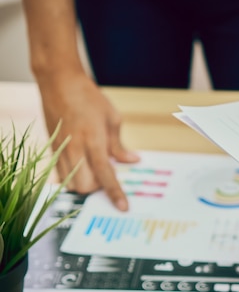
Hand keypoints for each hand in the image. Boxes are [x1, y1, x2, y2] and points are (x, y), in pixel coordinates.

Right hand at [37, 71, 139, 210]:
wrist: (59, 83)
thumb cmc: (89, 98)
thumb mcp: (112, 118)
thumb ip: (119, 144)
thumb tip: (132, 161)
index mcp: (94, 140)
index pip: (106, 174)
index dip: (115, 193)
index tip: (123, 207)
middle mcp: (75, 149)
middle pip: (85, 187)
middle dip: (97, 190)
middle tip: (107, 178)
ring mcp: (61, 150)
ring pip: (70, 184)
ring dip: (84, 185)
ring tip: (93, 171)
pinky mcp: (52, 149)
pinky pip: (61, 175)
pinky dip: (73, 177)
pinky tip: (82, 167)